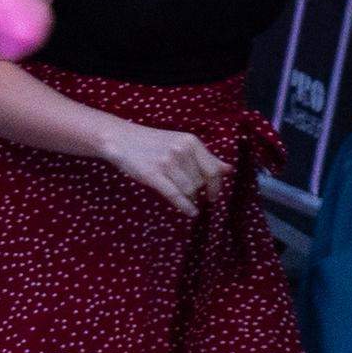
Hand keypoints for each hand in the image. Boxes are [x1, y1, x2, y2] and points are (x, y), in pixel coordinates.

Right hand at [87, 108, 221, 213]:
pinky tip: (190, 212)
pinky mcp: (152, 175)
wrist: (122, 139)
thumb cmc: (154, 144)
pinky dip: (185, 206)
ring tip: (186, 200)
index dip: (216, 186)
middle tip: (193, 196)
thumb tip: (228, 170)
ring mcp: (167, 163)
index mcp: (191, 142)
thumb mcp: (182, 144)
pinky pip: (175, 195)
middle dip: (198, 192)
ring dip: (190, 199)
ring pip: (189, 190)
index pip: (213, 170)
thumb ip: (205, 157)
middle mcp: (182, 151)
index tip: (213, 196)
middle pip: (200, 182)